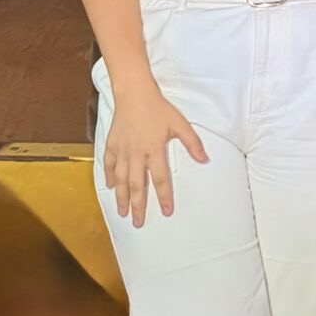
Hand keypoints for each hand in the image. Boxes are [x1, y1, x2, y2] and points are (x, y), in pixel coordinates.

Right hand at [103, 78, 207, 224]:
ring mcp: (122, 150)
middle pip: (137, 185)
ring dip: (122, 197)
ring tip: (122, 213)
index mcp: (154, 150)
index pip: (161, 179)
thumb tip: (205, 160)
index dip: (164, 196)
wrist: (134, 93)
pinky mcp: (112, 144)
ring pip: (121, 179)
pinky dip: (110, 176)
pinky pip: (110, 164)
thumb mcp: (180, 123)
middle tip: (138, 222)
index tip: (166, 211)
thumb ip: (192, 143)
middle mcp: (136, 154)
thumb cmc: (158, 108)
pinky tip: (111, 187)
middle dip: (138, 206)